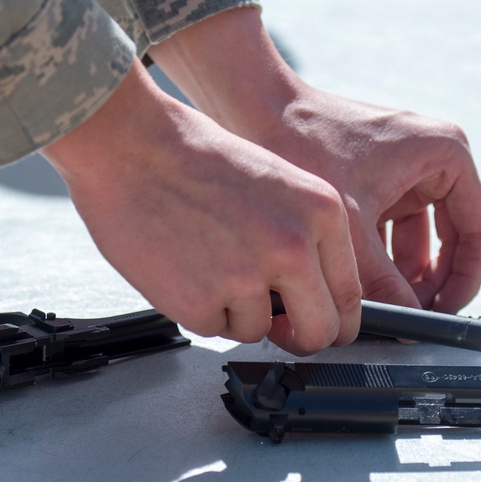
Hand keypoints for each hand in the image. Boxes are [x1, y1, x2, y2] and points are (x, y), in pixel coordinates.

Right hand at [42, 60, 362, 354]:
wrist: (131, 146)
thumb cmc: (192, 157)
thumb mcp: (277, 184)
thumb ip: (302, 238)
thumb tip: (308, 292)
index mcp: (321, 213)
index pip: (349, 293)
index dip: (333, 318)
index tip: (316, 322)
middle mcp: (293, 248)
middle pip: (320, 331)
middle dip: (297, 335)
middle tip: (274, 326)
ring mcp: (248, 278)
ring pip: (257, 330)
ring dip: (232, 310)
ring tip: (203, 261)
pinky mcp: (202, 302)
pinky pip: (211, 328)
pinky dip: (195, 308)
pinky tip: (180, 266)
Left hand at [149, 8, 480, 312]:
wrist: (254, 107)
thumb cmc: (304, 146)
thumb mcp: (352, 227)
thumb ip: (383, 282)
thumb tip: (406, 325)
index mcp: (446, 154)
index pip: (478, 233)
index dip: (463, 281)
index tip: (443, 315)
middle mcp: (432, 157)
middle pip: (448, 240)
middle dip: (426, 283)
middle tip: (404, 317)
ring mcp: (403, 167)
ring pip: (416, 240)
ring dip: (398, 274)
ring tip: (372, 304)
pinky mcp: (375, 177)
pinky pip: (388, 228)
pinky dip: (376, 256)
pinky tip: (351, 282)